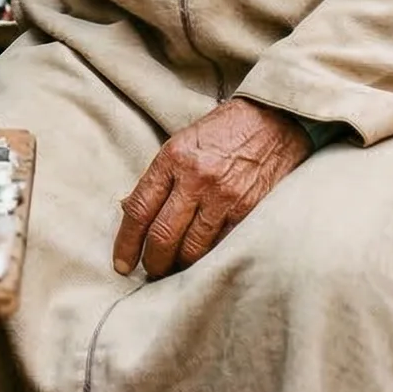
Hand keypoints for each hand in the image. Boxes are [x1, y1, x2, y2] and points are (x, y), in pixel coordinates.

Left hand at [114, 98, 313, 279]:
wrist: (271, 120)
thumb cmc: (222, 132)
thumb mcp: (182, 144)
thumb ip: (160, 178)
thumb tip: (130, 210)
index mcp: (173, 158)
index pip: (140, 209)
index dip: (126, 242)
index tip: (121, 264)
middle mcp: (196, 178)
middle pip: (163, 236)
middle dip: (153, 262)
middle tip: (151, 271)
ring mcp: (224, 197)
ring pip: (192, 249)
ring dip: (180, 267)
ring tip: (175, 271)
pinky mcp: (250, 211)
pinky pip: (223, 248)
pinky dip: (210, 262)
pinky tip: (203, 266)